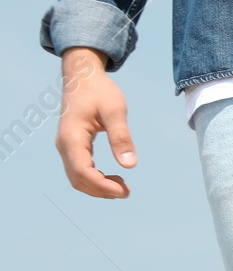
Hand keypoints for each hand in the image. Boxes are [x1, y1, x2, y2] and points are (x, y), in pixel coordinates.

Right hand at [56, 47, 136, 198]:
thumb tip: (129, 165)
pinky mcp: (72, 146)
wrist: (82, 78)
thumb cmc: (99, 91)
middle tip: (127, 192)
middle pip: (77, 179)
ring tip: (122, 187)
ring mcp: (66, 147)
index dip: (102, 186)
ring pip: (76, 177)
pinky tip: (113, 178)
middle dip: (101, 190)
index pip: (82, 171)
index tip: (124, 191)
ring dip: (97, 187)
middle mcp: (64, 145)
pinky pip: (79, 170)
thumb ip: (121, 137)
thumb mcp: (115, 111)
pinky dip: (94, 179)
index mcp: (72, 137)